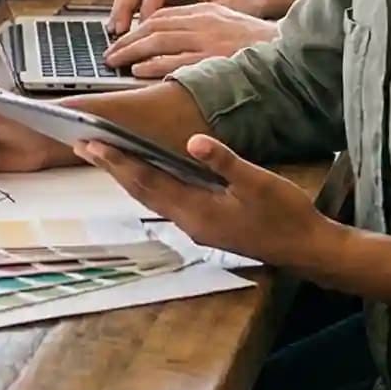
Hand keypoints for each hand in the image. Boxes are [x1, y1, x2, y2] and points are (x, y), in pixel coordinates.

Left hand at [75, 130, 332, 268]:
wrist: (307, 249)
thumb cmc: (287, 215)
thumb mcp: (259, 183)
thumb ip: (225, 162)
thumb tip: (194, 141)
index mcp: (197, 211)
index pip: (147, 182)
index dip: (119, 162)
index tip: (92, 144)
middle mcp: (189, 222)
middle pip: (141, 191)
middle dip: (112, 167)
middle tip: (83, 145)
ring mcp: (196, 226)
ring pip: (152, 198)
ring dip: (127, 177)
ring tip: (105, 157)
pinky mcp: (206, 226)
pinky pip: (166, 202)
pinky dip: (149, 185)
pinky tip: (146, 174)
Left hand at [104, 2, 280, 76]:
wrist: (292, 55)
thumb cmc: (256, 46)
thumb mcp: (227, 26)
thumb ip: (199, 28)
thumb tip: (166, 43)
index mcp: (208, 12)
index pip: (162, 15)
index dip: (136, 26)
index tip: (120, 38)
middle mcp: (206, 22)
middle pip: (155, 26)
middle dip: (127, 40)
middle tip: (109, 54)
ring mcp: (210, 41)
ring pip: (160, 41)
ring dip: (132, 52)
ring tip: (115, 61)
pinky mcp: (215, 60)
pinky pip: (177, 62)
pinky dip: (153, 65)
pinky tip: (138, 70)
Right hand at [107, 0, 265, 34]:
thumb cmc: (242, 2)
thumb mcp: (226, 10)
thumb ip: (201, 18)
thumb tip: (178, 35)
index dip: (147, 8)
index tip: (145, 30)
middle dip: (124, 7)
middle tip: (119, 31)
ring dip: (121, 9)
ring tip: (115, 32)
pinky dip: (128, 12)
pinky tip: (124, 30)